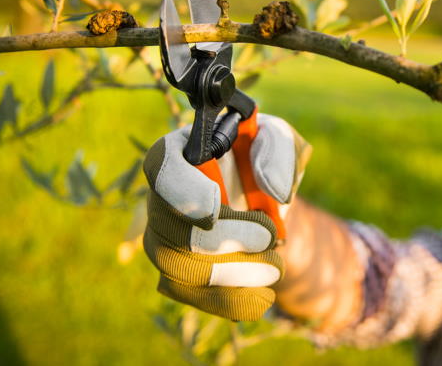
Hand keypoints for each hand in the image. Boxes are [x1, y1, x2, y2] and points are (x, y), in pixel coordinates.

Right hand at [143, 113, 310, 320]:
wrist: (266, 201)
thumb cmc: (265, 160)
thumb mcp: (280, 142)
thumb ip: (277, 150)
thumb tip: (273, 190)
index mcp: (181, 151)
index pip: (162, 167)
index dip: (182, 191)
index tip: (214, 209)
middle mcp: (161, 196)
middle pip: (169, 227)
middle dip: (222, 239)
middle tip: (268, 238)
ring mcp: (163, 237)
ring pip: (177, 267)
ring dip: (230, 273)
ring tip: (274, 269)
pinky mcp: (176, 272)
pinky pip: (190, 294)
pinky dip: (228, 299)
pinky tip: (262, 298)